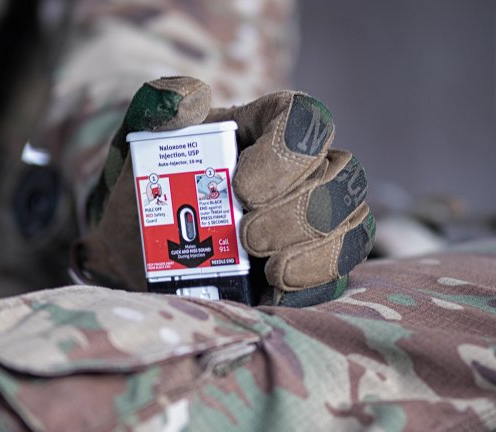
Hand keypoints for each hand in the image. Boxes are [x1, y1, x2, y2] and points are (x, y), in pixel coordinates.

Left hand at [73, 77, 373, 306]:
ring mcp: (317, 220)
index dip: (288, 152)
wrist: (141, 245)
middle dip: (300, 211)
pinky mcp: (313, 267)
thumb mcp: (142, 141)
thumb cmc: (152, 185)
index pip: (307, 119)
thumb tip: (189, 99)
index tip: (242, 186)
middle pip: (343, 176)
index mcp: (271, 127)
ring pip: (354, 227)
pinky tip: (276, 293)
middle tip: (247, 237)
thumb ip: (158, 110)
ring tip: (269, 270)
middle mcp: (308, 170)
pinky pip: (338, 276)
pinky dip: (312, 286)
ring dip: (316, 252)